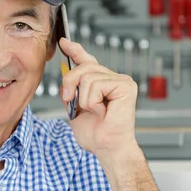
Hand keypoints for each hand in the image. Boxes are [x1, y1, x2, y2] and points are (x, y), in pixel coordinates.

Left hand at [59, 38, 138, 164]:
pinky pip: (96, 85)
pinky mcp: (126, 86)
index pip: (87, 61)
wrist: (107, 148)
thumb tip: (65, 71)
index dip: (75, 50)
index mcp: (101, 83)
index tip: (64, 42)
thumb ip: (71, 89)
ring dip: (84, 99)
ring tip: (95, 112)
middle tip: (72, 102)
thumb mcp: (75, 107)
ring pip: (87, 77)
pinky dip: (93, 102)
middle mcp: (113, 78)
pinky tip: (103, 112)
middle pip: (82, 67)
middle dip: (70, 84)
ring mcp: (122, 81)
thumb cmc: (95, 134)